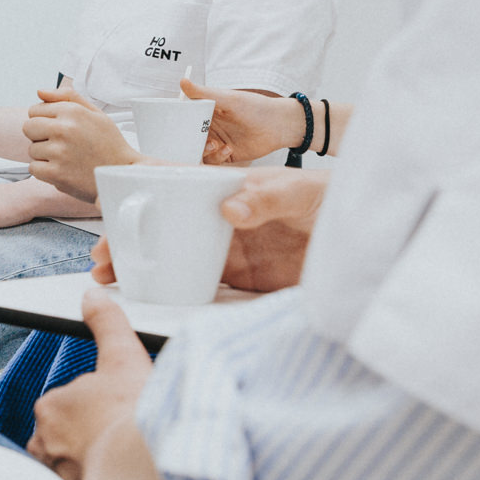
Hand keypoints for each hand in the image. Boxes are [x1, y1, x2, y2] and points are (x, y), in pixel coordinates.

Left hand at [22, 87, 133, 200]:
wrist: (123, 174)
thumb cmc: (109, 144)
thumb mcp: (95, 113)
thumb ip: (67, 98)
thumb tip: (40, 92)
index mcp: (72, 111)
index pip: (34, 110)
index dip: (45, 120)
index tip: (59, 130)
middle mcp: (64, 129)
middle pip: (28, 127)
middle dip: (40, 136)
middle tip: (60, 144)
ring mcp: (59, 152)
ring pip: (32, 150)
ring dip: (45, 155)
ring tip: (67, 158)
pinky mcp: (56, 173)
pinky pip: (34, 168)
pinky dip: (45, 172)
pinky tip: (63, 169)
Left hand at [28, 287, 154, 479]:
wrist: (145, 469)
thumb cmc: (133, 416)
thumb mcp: (123, 356)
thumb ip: (107, 324)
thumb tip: (92, 296)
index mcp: (51, 407)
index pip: (71, 405)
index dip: (100, 408)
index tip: (120, 415)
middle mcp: (46, 443)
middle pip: (70, 436)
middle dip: (94, 437)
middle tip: (126, 437)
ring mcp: (59, 476)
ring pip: (76, 465)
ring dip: (97, 464)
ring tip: (126, 461)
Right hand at [87, 165, 326, 292]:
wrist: (377, 246)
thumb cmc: (341, 202)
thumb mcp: (307, 191)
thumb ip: (271, 195)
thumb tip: (230, 208)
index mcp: (233, 188)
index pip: (180, 184)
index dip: (142, 192)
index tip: (111, 203)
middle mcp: (225, 218)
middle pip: (166, 225)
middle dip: (128, 239)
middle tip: (102, 257)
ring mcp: (233, 250)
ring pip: (175, 256)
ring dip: (141, 265)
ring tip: (111, 279)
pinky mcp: (245, 280)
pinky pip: (201, 283)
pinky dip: (171, 289)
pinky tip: (147, 295)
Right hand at [183, 78, 305, 164]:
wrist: (280, 125)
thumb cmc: (256, 107)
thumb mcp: (228, 99)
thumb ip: (204, 93)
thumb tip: (183, 82)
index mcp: (206, 112)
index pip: (184, 119)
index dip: (177, 124)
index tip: (173, 128)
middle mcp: (208, 128)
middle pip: (188, 138)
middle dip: (189, 142)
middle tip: (196, 141)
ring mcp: (216, 142)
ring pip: (198, 152)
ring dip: (203, 150)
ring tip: (215, 145)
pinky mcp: (225, 155)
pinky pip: (212, 161)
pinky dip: (217, 157)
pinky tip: (227, 148)